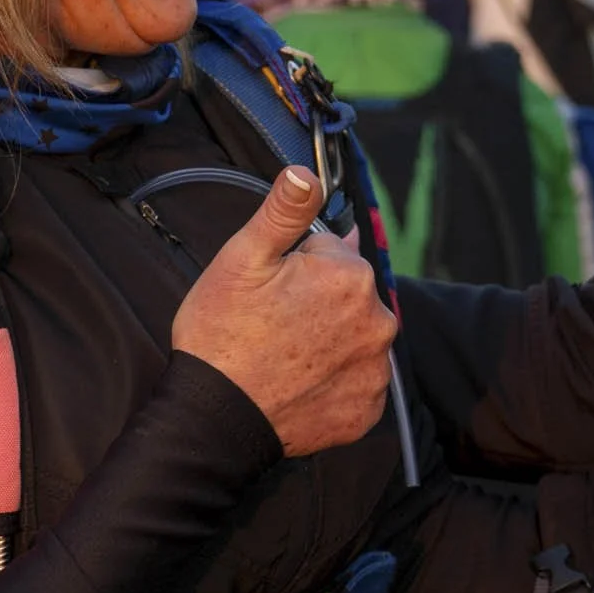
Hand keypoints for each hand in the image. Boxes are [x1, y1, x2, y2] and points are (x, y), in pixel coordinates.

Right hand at [171, 166, 398, 456]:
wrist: (215, 419)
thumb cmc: (222, 335)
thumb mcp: (243, 259)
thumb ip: (284, 211)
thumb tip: (307, 172)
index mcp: (351, 276)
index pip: (330, 252)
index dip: (295, 267)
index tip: (269, 290)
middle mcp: (378, 322)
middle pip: (348, 294)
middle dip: (316, 301)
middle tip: (272, 324)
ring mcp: (376, 370)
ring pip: (354, 336)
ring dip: (329, 340)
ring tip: (283, 356)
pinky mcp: (368, 410)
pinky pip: (356, 381)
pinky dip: (334, 380)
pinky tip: (299, 384)